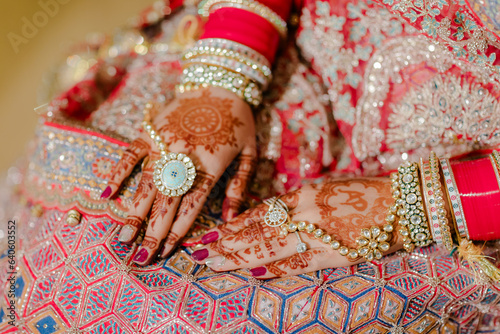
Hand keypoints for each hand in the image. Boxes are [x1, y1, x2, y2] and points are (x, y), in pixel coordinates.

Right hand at [102, 86, 256, 264]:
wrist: (221, 83)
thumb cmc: (238, 122)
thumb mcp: (250, 154)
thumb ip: (239, 186)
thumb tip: (230, 219)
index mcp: (210, 167)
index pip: (191, 206)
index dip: (177, 231)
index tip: (165, 252)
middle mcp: (184, 159)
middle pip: (166, 202)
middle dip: (152, 232)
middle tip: (139, 257)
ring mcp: (164, 144)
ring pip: (146, 184)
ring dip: (133, 212)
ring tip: (123, 237)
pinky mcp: (150, 130)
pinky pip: (130, 154)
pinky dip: (117, 173)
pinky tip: (106, 195)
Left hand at [189, 178, 402, 277]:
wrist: (402, 204)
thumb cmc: (362, 194)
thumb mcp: (325, 189)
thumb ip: (297, 203)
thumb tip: (269, 218)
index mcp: (303, 194)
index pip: (259, 212)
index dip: (233, 225)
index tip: (211, 234)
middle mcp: (305, 212)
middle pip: (258, 230)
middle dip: (226, 243)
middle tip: (199, 254)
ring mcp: (319, 233)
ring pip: (271, 246)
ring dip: (240, 257)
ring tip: (215, 265)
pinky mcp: (335, 253)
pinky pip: (299, 263)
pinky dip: (275, 269)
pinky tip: (253, 273)